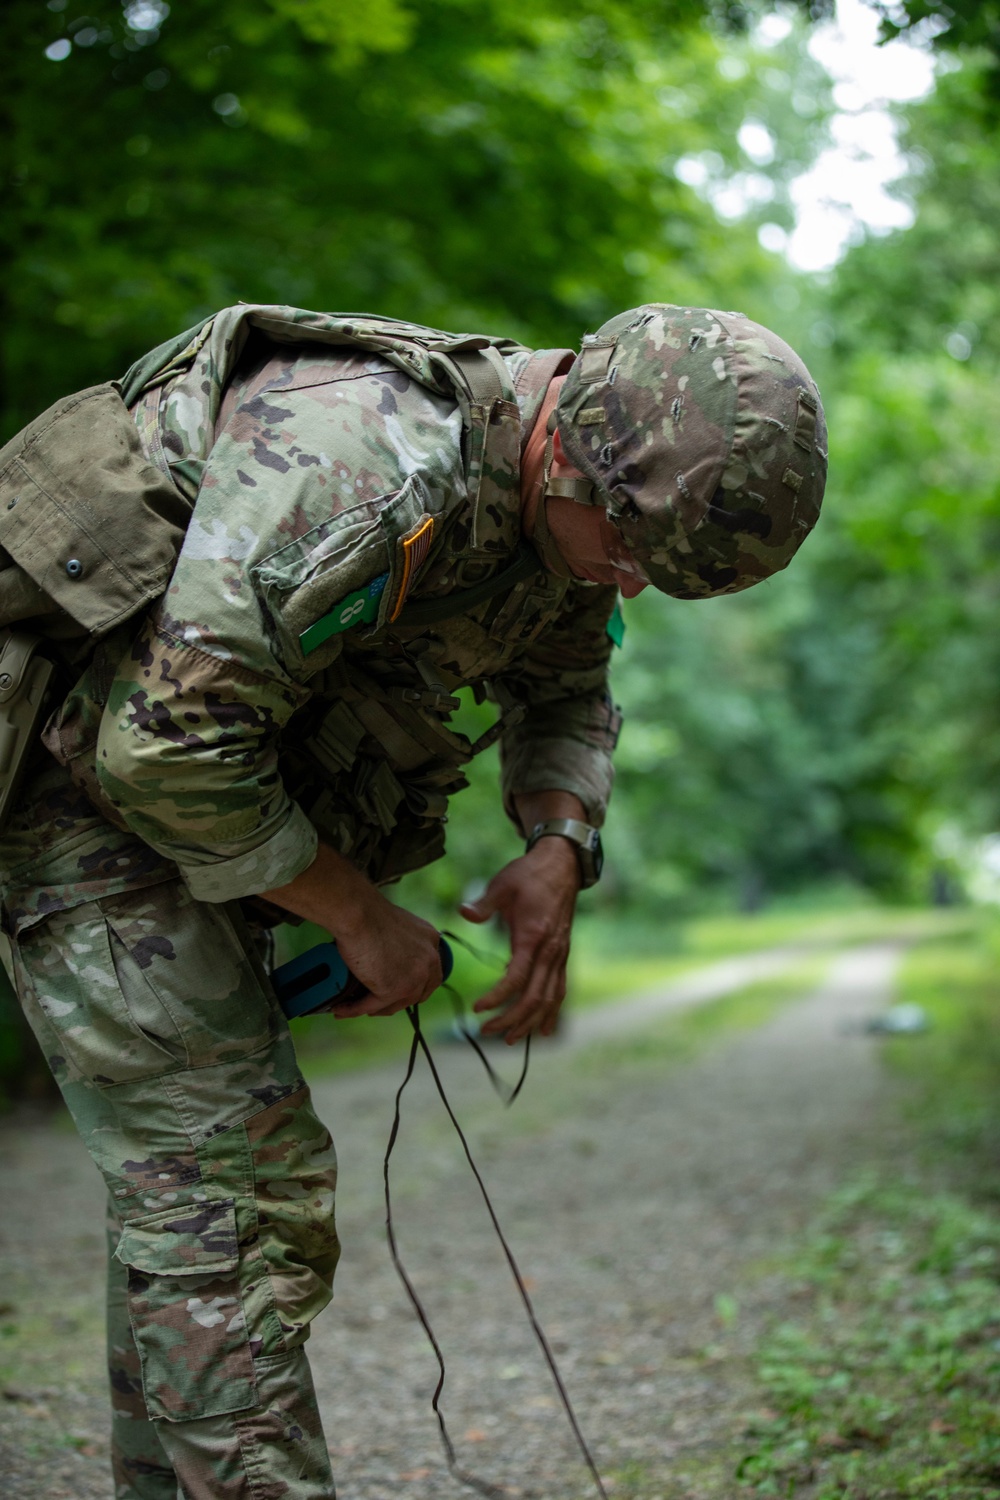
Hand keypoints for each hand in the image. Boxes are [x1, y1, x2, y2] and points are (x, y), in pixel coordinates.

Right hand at [262, 842, 442, 1018]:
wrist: (358, 913)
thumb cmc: (368, 912)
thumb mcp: (396, 926)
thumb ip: (400, 944)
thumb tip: (386, 961)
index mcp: (431, 940)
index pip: (430, 973)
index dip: (415, 985)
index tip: (399, 990)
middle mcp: (429, 959)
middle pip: (419, 993)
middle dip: (398, 1001)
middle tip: (377, 1003)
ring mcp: (414, 976)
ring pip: (396, 1003)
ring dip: (375, 1008)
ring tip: (356, 1006)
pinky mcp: (394, 989)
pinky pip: (372, 1005)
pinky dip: (355, 1009)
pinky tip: (343, 1008)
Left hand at [460, 837, 579, 1042]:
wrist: (560, 866)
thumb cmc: (528, 875)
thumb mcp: (503, 884)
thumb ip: (484, 903)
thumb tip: (464, 913)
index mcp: (533, 936)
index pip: (517, 978)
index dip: (498, 997)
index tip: (477, 1009)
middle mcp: (551, 951)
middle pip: (535, 997)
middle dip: (511, 1019)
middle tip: (486, 1031)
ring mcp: (560, 955)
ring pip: (550, 999)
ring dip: (531, 1022)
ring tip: (510, 1039)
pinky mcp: (563, 956)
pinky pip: (560, 990)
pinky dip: (552, 1012)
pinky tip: (545, 1030)